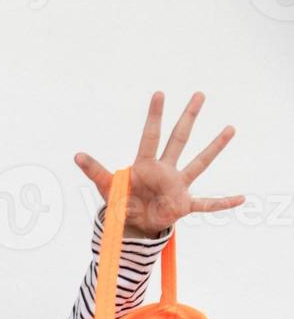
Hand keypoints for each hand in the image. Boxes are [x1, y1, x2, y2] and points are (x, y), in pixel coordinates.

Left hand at [75, 91, 242, 237]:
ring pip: (199, 163)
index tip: (159, 93)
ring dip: (214, 147)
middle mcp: (165, 171)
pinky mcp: (184, 204)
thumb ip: (95, 170)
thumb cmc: (121, 201)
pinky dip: (224, 202)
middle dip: (188, 117)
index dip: (154, 116)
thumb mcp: (107, 186)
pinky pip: (207, 204)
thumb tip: (76, 155)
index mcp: (145, 165)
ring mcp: (177, 186)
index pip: (150, 136)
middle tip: (199, 94)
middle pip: (178, 139)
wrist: (133, 224)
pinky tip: (242, 198)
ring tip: (230, 128)